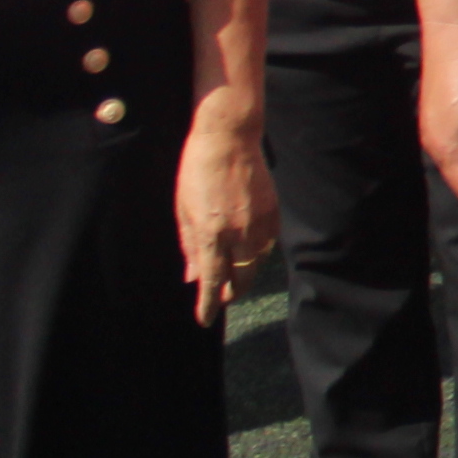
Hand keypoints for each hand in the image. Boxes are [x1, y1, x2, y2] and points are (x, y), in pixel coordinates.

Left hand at [176, 93, 276, 323]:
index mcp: (210, 233)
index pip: (211, 280)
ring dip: (243, 271)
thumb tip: (192, 276)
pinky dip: (256, 251)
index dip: (207, 304)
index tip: (204, 319)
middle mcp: (238, 233)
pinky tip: (245, 246)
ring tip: (231, 271)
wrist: (229, 138)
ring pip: (255, 263)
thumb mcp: (183, 210)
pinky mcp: (273, 212)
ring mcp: (260, 223)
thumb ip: (189, 246)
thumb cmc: (196, 171)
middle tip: (221, 297)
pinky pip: (267, 243)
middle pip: (240, 279)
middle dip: (230, 293)